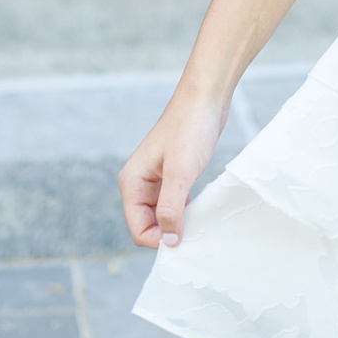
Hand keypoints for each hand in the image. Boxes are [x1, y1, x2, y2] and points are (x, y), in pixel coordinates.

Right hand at [119, 87, 229, 250]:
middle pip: (149, 225)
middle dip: (170, 232)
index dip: (159, 239)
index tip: (185, 238)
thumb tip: (170, 240)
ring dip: (180, 220)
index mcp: (131, 183)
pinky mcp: (174, 174)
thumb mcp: (181, 171)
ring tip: (202, 220)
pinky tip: (204, 205)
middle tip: (198, 231)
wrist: (206, 96)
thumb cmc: (191, 128)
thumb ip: (172, 207)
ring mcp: (156, 179)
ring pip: (164, 214)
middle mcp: (139, 183)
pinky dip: (188, 208)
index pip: (138, 229)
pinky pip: (176, 202)